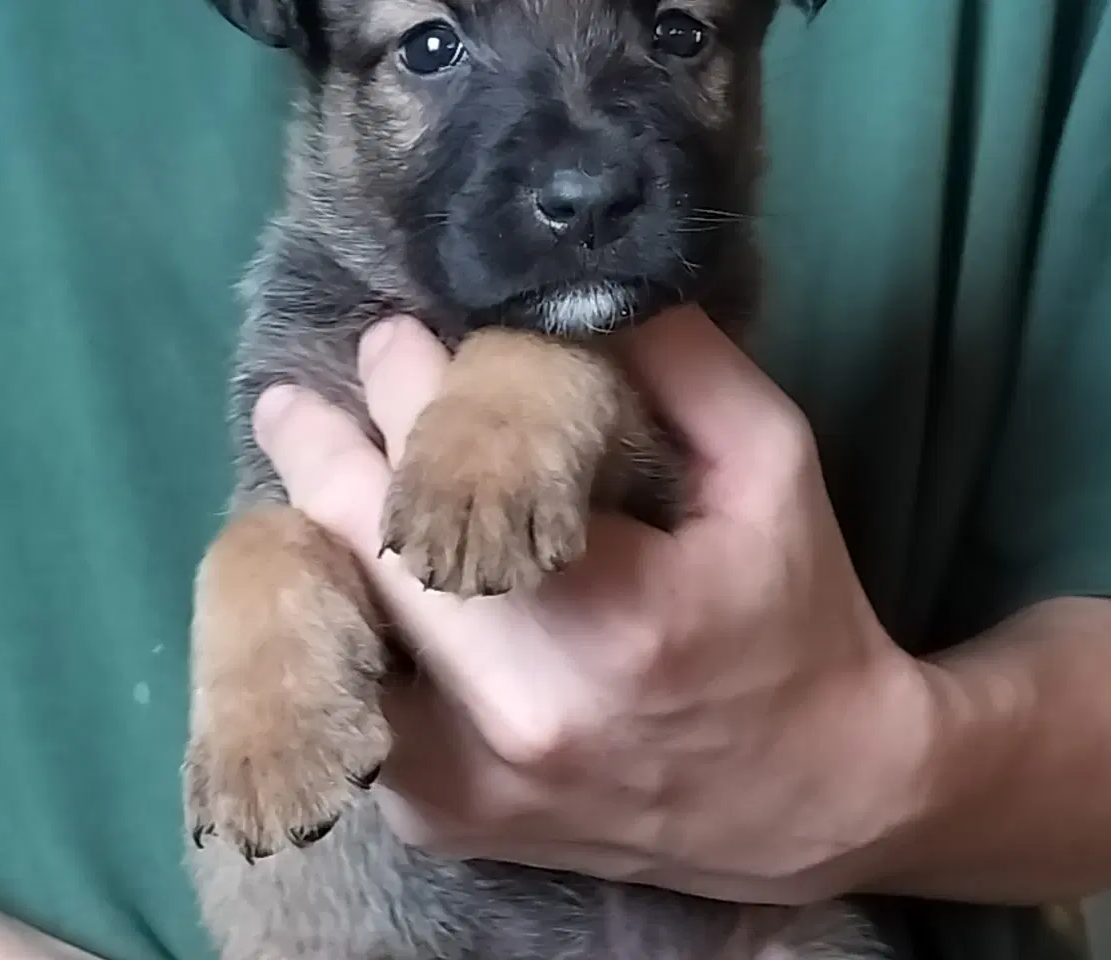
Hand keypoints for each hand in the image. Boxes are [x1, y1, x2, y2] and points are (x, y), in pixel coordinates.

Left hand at [253, 305, 938, 904]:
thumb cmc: (799, 619)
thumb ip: (682, 364)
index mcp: (612, 620)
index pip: (457, 471)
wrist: (813, 801)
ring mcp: (466, 788)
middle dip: (322, 452)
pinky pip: (353, 704)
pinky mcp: (445, 824)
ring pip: (328, 639)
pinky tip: (351, 577)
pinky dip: (344, 630)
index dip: (408, 385)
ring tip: (302, 471)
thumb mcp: (774, 470)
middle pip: (364, 552)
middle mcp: (519, 717)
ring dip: (314, 542)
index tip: (396, 334)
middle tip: (297, 400)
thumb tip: (567, 286)